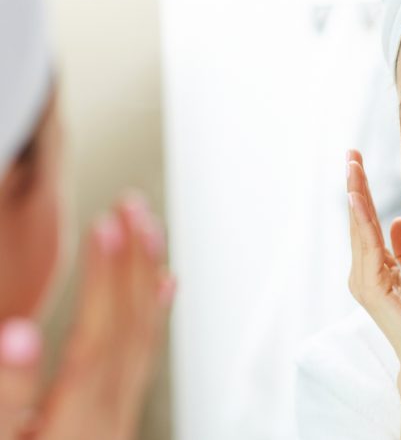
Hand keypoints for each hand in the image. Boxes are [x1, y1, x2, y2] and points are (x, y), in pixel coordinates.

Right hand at [1, 193, 175, 439]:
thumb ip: (5, 391)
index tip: (109, 223)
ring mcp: (114, 422)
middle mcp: (105, 420)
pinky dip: (154, 318)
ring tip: (149, 230)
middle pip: (132, 329)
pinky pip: (143, 362)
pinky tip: (162, 287)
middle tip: (135, 205)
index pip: (100, 336)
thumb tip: (19, 330)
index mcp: (73, 424)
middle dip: (136, 262)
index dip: (107, 278)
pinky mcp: (110, 424)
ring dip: (148, 280)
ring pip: (144, 341)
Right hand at [346, 149, 400, 365]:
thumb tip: (398, 222)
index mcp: (376, 268)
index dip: (362, 192)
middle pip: (357, 221)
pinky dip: (363, 220)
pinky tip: (358, 197)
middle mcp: (364, 273)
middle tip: (350, 153)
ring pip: (358, 229)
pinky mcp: (372, 288)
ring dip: (355, 195)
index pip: (367, 222)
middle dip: (354, 186)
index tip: (358, 163)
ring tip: (352, 166)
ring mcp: (365, 281)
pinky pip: (367, 246)